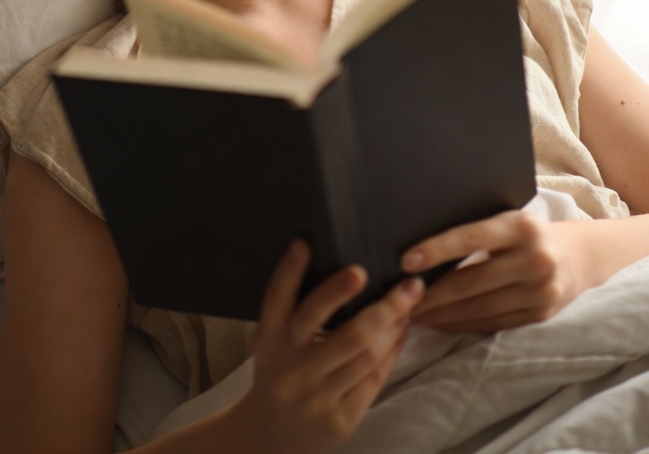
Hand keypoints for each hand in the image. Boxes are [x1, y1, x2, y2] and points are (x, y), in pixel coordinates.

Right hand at [231, 239, 423, 453]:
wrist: (275, 436)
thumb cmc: (284, 372)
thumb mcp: (278, 343)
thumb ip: (299, 314)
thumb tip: (349, 270)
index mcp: (269, 341)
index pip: (277, 300)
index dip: (289, 271)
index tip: (304, 243)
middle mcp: (288, 367)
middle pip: (322, 322)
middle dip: (344, 291)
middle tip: (368, 268)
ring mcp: (314, 396)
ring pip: (360, 350)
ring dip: (388, 319)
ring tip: (408, 296)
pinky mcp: (339, 419)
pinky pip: (373, 377)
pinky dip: (392, 350)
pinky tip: (402, 329)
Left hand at [401, 210, 586, 332]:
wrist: (583, 255)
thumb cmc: (531, 232)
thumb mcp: (510, 220)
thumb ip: (479, 231)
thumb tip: (424, 247)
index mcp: (521, 226)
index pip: (470, 238)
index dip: (436, 250)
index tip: (406, 261)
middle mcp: (533, 259)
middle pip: (470, 281)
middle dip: (431, 293)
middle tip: (400, 297)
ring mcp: (539, 291)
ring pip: (479, 308)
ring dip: (442, 314)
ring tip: (414, 314)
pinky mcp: (540, 315)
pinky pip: (493, 323)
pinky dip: (464, 324)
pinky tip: (443, 323)